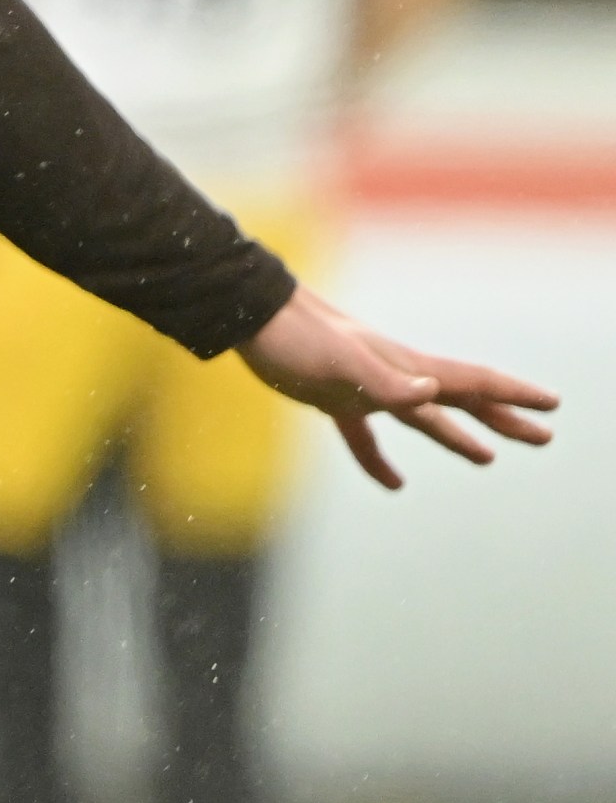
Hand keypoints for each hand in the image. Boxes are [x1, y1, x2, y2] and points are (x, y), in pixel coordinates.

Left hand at [243, 284, 557, 491]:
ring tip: (488, 458)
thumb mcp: (341, 366)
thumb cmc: (297, 339)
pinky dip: (381, 460)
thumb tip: (430, 394)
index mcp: (408, 368)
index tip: (551, 407)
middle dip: (505, 418)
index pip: (473, 384)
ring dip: (458, 436)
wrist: (252, 317)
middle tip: (544, 436)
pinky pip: (366, 436)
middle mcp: (396, 376)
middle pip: (462, 401)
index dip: (514, 396)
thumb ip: (387, 384)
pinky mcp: (334, 398)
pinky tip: (394, 484)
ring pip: (425, 417)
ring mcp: (367, 387)